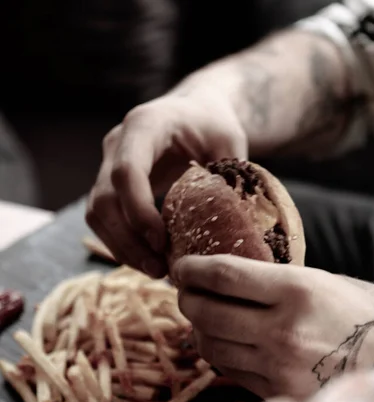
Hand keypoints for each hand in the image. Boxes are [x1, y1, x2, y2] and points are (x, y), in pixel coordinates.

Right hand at [86, 91, 246, 276]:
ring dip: (122, 248)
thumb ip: (230, 175)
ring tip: (155, 271)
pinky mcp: (110, 186)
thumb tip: (232, 222)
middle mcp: (117, 144)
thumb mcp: (230, 141)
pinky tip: (148, 261)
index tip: (162, 242)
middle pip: (104, 199)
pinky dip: (121, 245)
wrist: (192, 114)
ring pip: (97, 214)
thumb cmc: (212, 125)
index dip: (139, 211)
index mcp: (144, 125)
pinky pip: (103, 221)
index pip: (126, 171)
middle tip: (159, 269)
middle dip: (128, 241)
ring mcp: (108, 165)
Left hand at [175, 255, 373, 399]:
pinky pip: (232, 373)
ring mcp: (280, 367)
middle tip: (185, 293)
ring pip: (212, 347)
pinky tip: (225, 345)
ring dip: (198, 331)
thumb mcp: (321, 283)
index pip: (224, 276)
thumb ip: (272, 284)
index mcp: (297, 290)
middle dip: (186, 300)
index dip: (192, 269)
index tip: (180, 267)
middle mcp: (284, 330)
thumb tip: (223, 282)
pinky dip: (221, 356)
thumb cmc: (362, 314)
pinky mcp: (280, 396)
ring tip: (202, 320)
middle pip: (207, 313)